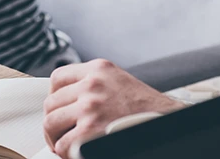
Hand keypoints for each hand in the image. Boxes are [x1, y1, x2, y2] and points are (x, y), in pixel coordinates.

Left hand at [42, 60, 185, 158]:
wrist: (168, 123)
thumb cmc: (147, 109)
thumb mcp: (119, 83)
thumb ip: (95, 84)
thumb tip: (67, 101)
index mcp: (99, 69)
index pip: (58, 77)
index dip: (55, 97)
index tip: (59, 109)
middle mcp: (93, 84)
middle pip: (51, 103)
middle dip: (54, 122)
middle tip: (60, 134)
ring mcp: (90, 107)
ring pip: (51, 123)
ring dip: (55, 138)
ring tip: (65, 146)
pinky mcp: (89, 132)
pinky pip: (62, 145)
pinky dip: (65, 153)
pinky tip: (76, 154)